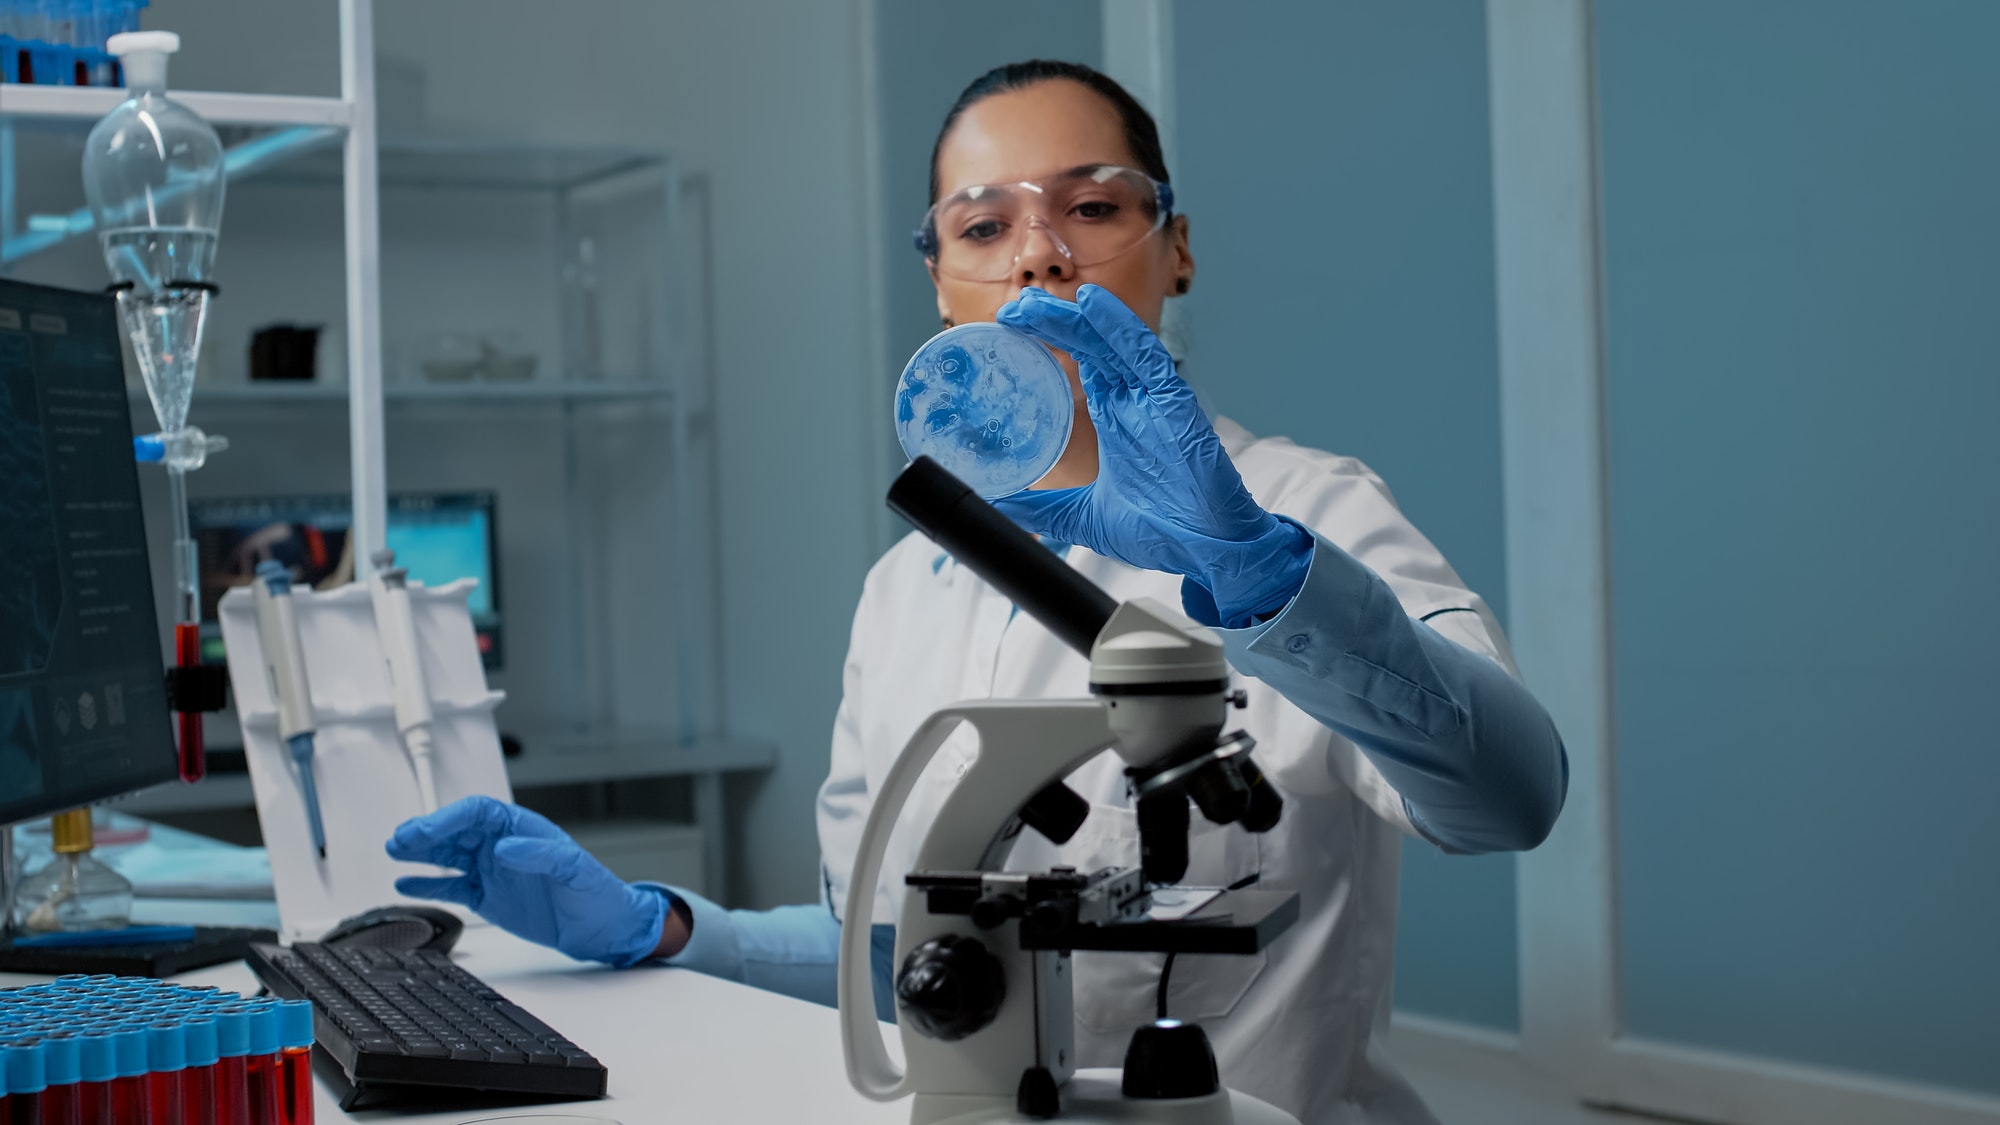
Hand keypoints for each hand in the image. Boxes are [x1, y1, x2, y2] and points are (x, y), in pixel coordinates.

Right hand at [386, 796, 667, 966]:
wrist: (602, 928)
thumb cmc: (596, 892)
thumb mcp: (575, 869)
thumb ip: (541, 855)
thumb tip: (506, 847)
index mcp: (522, 829)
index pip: (477, 813)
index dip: (449, 819)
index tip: (425, 830)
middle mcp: (502, 845)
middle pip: (455, 831)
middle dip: (426, 833)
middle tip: (399, 840)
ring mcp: (492, 871)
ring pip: (448, 855)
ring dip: (420, 853)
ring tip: (394, 851)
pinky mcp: (487, 897)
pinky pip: (451, 886)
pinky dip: (428, 884)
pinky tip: (406, 883)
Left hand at [990, 285, 1311, 626]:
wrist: (1211, 553)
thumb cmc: (1164, 531)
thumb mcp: (1084, 518)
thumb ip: (1041, 510)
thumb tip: (995, 506)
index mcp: (1116, 416)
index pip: (1078, 363)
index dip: (1045, 340)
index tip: (1005, 327)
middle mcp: (1134, 400)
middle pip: (1088, 345)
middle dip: (1050, 321)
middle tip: (1012, 307)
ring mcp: (1155, 399)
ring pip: (1110, 343)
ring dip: (1073, 318)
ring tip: (1034, 302)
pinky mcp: (1177, 403)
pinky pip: (1146, 355)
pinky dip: (1118, 328)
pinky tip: (1091, 305)